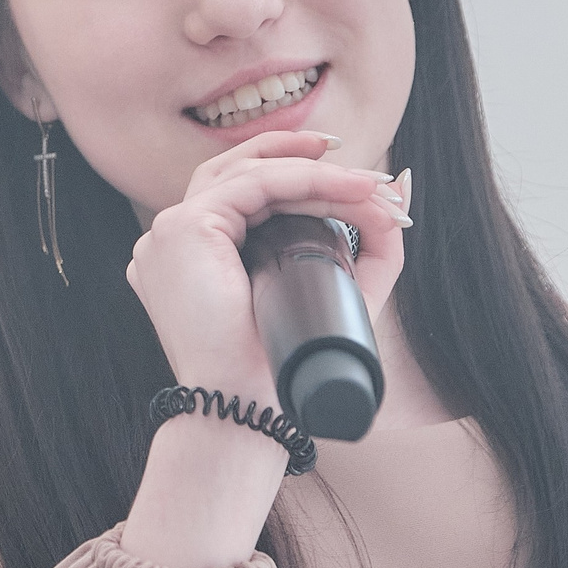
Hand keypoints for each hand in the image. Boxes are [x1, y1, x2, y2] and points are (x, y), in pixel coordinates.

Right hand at [126, 131, 410, 399]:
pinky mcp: (182, 228)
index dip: (298, 179)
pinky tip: (347, 189)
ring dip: (313, 170)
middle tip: (362, 168)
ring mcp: (169, 231)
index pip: (239, 195)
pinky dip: (305, 180)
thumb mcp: (334, 296)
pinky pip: (252, 185)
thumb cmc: (273, 370)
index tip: (356, 186)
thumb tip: (398, 203)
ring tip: (367, 183)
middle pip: (236, 171)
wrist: (242, 408)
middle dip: (303, 159)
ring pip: (247, 172)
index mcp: (190, 258)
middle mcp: (171, 240)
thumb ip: (367, 252)